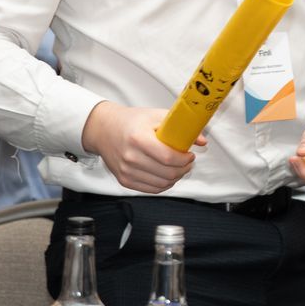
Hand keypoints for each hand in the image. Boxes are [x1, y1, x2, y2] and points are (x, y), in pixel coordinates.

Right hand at [82, 102, 198, 193]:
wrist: (103, 130)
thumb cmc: (131, 121)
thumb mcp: (155, 116)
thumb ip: (179, 127)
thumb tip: (201, 141)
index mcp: (138, 139)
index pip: (168, 157)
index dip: (184, 159)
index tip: (190, 155)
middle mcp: (130, 157)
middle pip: (167, 173)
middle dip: (183, 169)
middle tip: (187, 162)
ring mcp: (126, 171)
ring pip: (161, 184)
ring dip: (176, 178)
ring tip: (179, 168)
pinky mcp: (124, 180)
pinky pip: (151, 189)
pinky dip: (164, 185)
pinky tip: (167, 175)